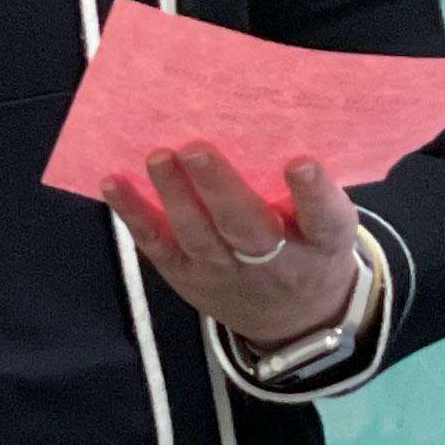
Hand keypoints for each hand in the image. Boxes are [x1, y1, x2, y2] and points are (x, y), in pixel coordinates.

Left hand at [104, 145, 364, 349]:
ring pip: (198, 236)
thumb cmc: (310, 248)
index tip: (300, 162)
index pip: (324, 220)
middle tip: (196, 149)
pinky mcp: (188, 276)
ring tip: (157, 157)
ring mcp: (225, 273)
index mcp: (322, 243)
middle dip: (220, 189)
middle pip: (247, 229)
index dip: (314, 193)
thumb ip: (311, 191)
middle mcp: (275, 263)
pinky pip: (158, 245)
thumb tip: (271, 125)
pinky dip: (132, 214)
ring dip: (174, 196)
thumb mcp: (331, 224)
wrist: (292, 320)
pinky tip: (113, 182)